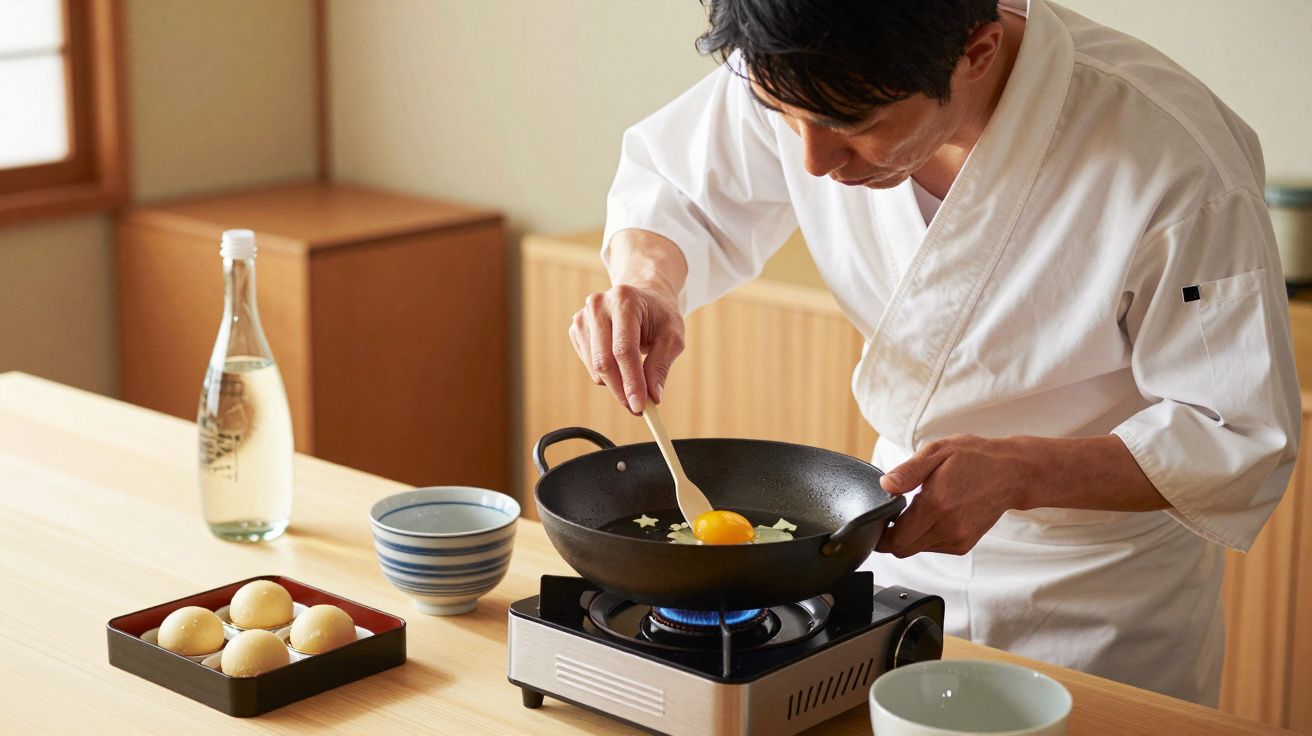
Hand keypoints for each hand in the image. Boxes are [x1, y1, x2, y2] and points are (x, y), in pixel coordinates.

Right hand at [569, 283, 684, 413]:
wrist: (643, 298)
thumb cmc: (660, 316)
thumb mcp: (672, 337)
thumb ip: (661, 366)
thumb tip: (652, 397)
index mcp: (624, 300)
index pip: (624, 349)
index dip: (631, 381)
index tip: (640, 407)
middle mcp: (598, 305)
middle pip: (604, 361)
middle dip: (621, 390)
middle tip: (637, 409)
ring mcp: (583, 317)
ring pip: (595, 368)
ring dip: (615, 384)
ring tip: (636, 380)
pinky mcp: (576, 329)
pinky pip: (589, 365)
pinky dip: (606, 375)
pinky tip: (621, 363)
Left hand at [874, 434, 1027, 556]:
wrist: (1011, 473)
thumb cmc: (974, 458)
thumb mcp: (937, 452)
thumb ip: (908, 471)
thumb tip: (885, 485)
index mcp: (937, 504)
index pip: (895, 539)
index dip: (881, 531)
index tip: (880, 518)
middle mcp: (948, 527)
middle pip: (903, 549)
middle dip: (892, 535)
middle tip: (895, 513)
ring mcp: (958, 539)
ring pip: (917, 549)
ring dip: (911, 535)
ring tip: (921, 508)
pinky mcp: (964, 544)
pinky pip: (933, 547)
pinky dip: (926, 536)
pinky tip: (935, 515)